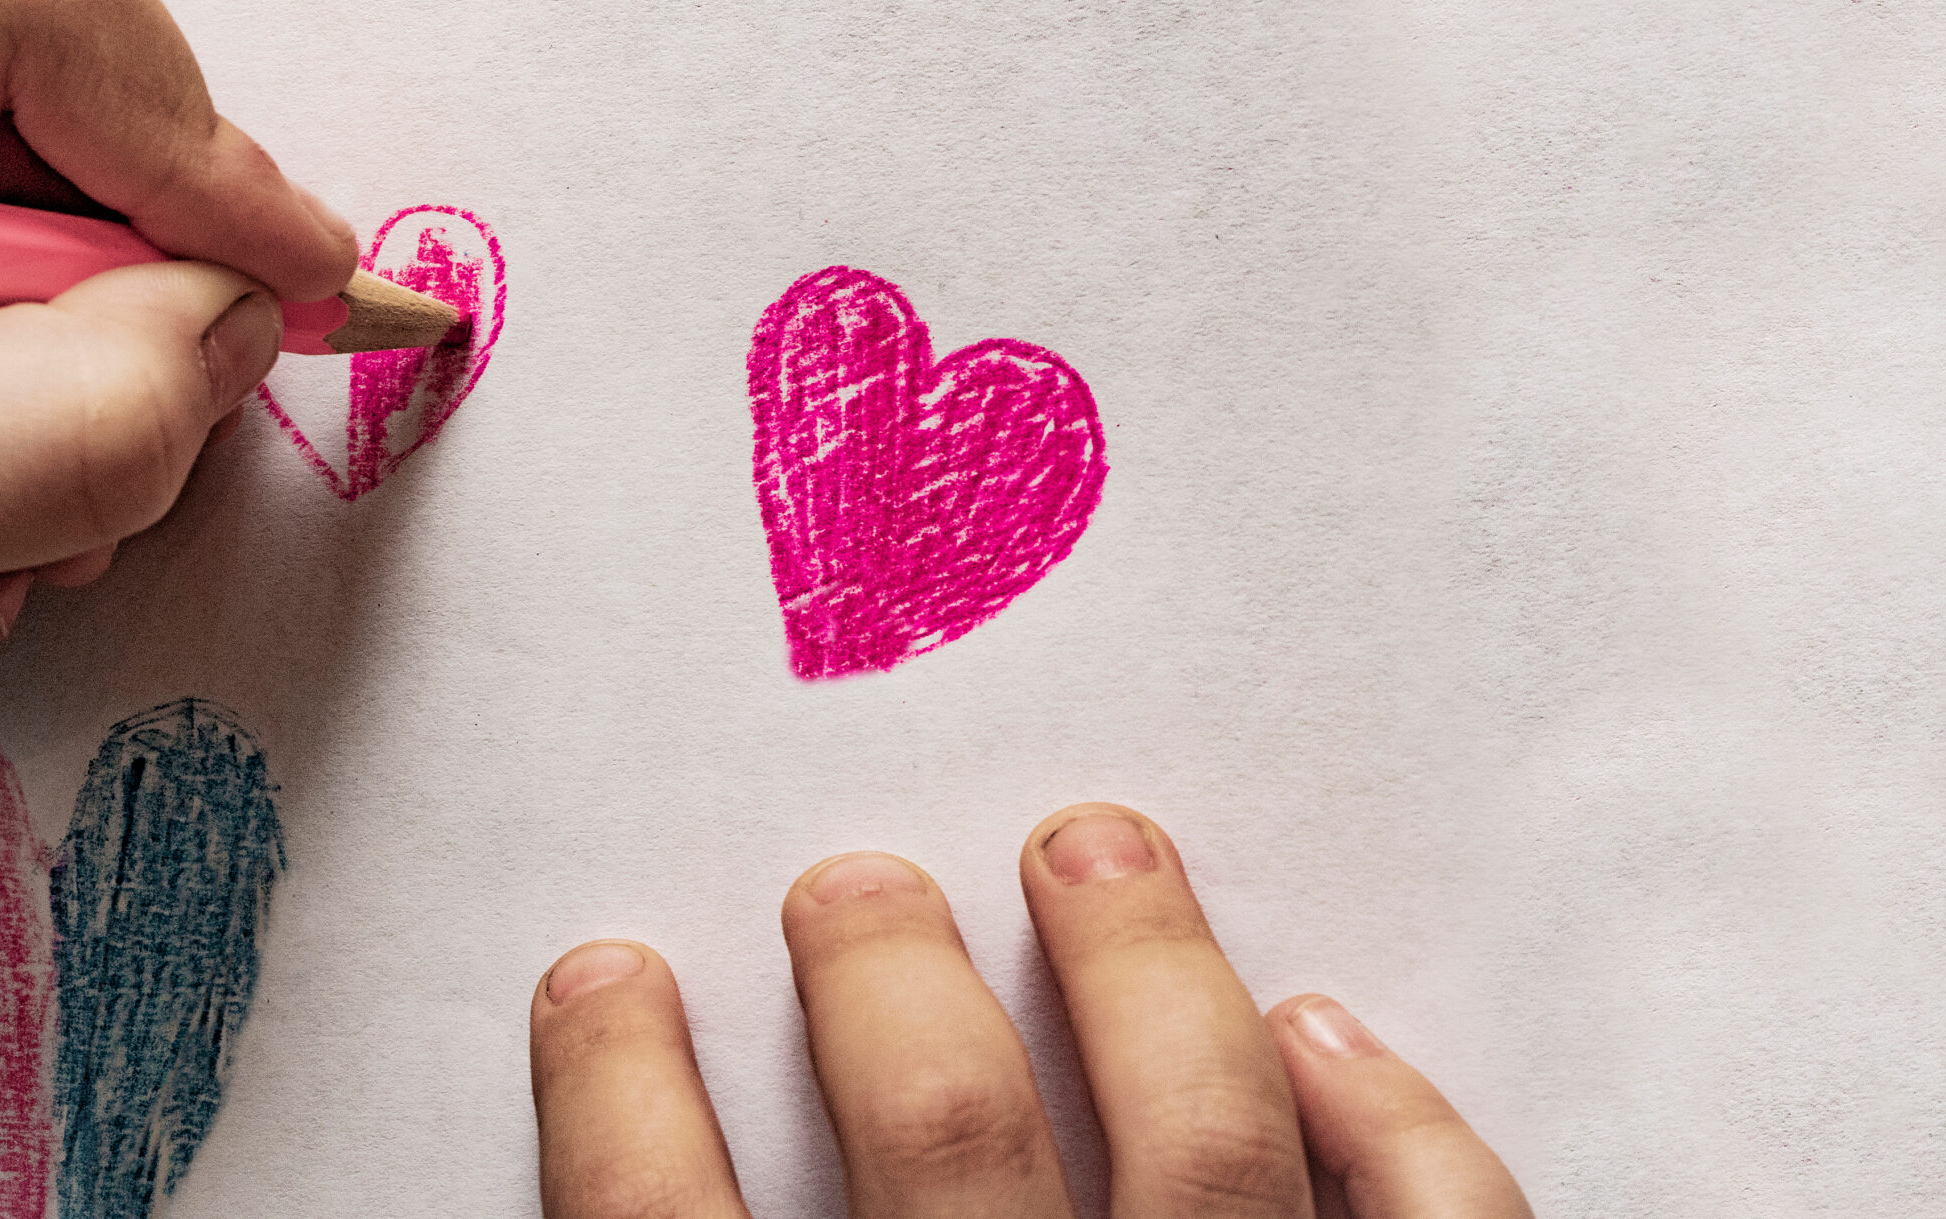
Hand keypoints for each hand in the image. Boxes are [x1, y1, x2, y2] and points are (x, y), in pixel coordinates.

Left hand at [0, 0, 355, 683]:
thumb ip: (63, 419)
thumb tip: (242, 331)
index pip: (33, 0)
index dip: (196, 143)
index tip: (296, 294)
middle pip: (64, 106)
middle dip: (131, 303)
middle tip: (135, 464)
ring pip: (54, 208)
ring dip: (81, 388)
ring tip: (12, 548)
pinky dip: (26, 410)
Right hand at [530, 803, 1529, 1217]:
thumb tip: (647, 1144)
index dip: (618, 1107)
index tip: (603, 977)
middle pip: (945, 1156)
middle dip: (893, 993)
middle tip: (859, 882)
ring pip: (1200, 1162)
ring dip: (1141, 981)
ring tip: (1092, 841)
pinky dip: (1401, 1137)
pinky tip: (1332, 1034)